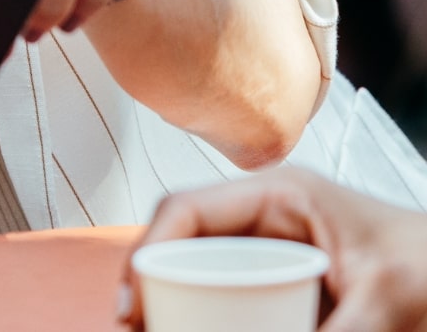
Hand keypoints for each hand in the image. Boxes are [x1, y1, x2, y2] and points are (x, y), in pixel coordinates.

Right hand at [118, 169, 426, 331]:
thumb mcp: (385, 301)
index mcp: (280, 196)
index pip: (189, 209)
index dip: (148, 250)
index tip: (130, 302)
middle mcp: (270, 221)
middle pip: (189, 249)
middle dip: (155, 289)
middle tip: (135, 330)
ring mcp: (279, 257)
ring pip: (208, 280)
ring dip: (181, 309)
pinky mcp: (291, 293)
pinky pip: (239, 306)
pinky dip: (217, 321)